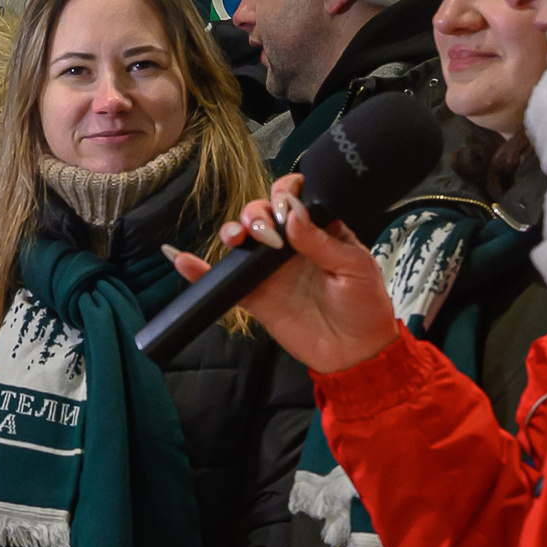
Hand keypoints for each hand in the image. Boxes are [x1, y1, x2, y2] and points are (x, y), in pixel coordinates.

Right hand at [165, 172, 400, 373]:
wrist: (355, 353)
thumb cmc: (364, 306)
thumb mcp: (354, 267)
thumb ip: (322, 241)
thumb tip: (292, 214)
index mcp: (319, 230)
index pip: (294, 198)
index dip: (284, 193)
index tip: (285, 207)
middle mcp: (291, 244)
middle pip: (261, 213)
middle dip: (257, 214)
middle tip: (267, 235)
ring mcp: (269, 269)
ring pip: (241, 239)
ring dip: (232, 230)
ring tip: (236, 240)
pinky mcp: (254, 295)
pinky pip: (224, 279)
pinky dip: (199, 269)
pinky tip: (181, 259)